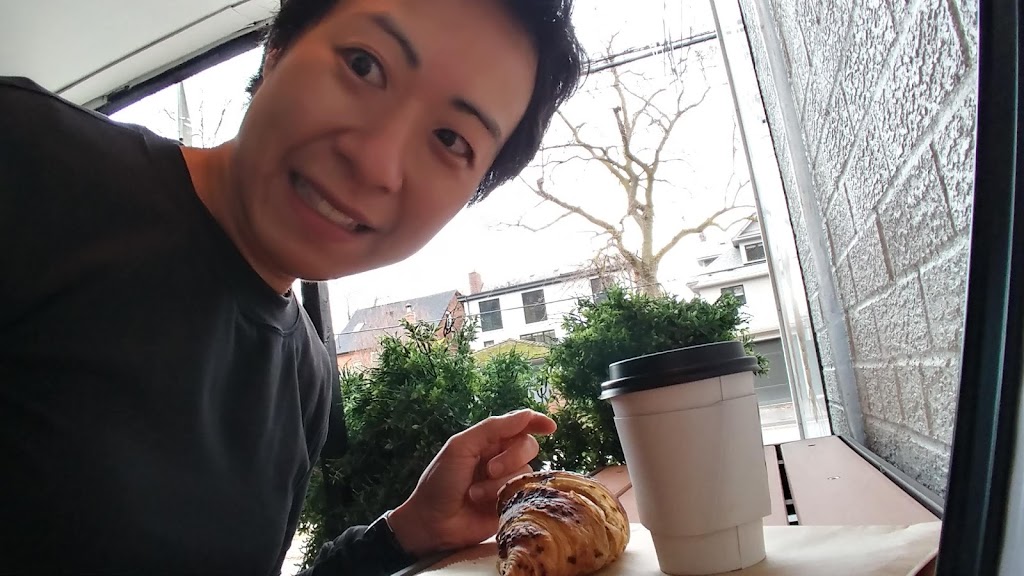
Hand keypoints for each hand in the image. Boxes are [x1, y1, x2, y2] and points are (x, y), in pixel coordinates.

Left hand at [387, 409, 555, 556]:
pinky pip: (525, 494)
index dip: (537, 422)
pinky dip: (506, 497)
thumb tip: (527, 414)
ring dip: (499, 483)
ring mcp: (507, 483)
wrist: (431, 523)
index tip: (550, 427)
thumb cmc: (440, 482)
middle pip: (528, 446)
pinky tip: (489, 506)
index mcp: (488, 441)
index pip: (519, 425)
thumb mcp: (461, 448)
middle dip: (511, 457)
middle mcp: (501, 459)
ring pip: (526, 472)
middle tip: (489, 470)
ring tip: (475, 495)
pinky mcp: (511, 504)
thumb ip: (492, 428)